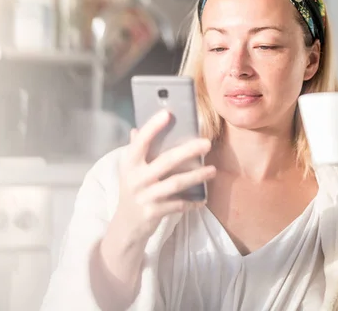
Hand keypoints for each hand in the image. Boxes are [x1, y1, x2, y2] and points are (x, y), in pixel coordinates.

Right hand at [114, 110, 215, 243]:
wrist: (125, 225)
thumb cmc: (132, 190)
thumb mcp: (130, 170)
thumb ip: (135, 149)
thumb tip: (137, 128)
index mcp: (129, 163)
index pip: (140, 141)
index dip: (153, 127)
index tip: (168, 113)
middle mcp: (135, 178)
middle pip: (166, 161)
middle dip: (188, 151)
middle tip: (207, 143)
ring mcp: (145, 196)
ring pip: (176, 183)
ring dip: (197, 176)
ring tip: (212, 170)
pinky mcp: (153, 212)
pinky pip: (178, 204)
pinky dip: (192, 202)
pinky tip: (203, 199)